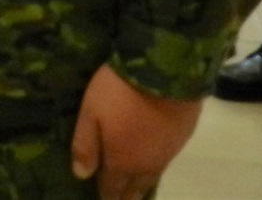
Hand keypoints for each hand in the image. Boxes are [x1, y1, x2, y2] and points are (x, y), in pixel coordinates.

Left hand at [70, 64, 201, 199]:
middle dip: (126, 197)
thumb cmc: (119, 92)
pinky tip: (152, 165)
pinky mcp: (181, 140)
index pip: (112, 188)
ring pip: (152, 178)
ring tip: (135, 191)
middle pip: (135, 189)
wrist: (165, 74)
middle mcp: (146, 165)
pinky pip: (165, 163)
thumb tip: (81, 175)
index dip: (106, 197)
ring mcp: (166, 154)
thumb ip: (85, 145)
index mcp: (122, 161)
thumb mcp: (91, 113)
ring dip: (142, 186)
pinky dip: (155, 170)